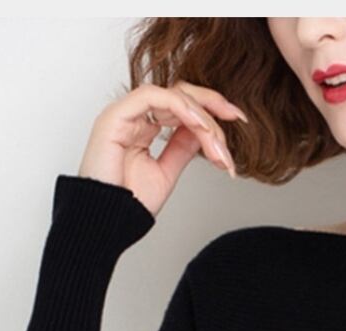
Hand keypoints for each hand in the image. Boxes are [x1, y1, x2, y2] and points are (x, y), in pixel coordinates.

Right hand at [77, 80, 248, 217]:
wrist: (106, 221)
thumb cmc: (129, 203)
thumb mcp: (167, 172)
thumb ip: (182, 148)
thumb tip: (203, 133)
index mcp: (144, 127)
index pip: (181, 105)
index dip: (210, 109)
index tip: (238, 120)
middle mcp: (134, 116)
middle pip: (180, 94)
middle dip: (212, 105)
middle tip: (237, 118)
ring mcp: (124, 114)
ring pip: (171, 95)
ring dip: (201, 117)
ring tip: (217, 143)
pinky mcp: (116, 116)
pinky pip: (153, 97)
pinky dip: (180, 108)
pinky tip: (200, 126)